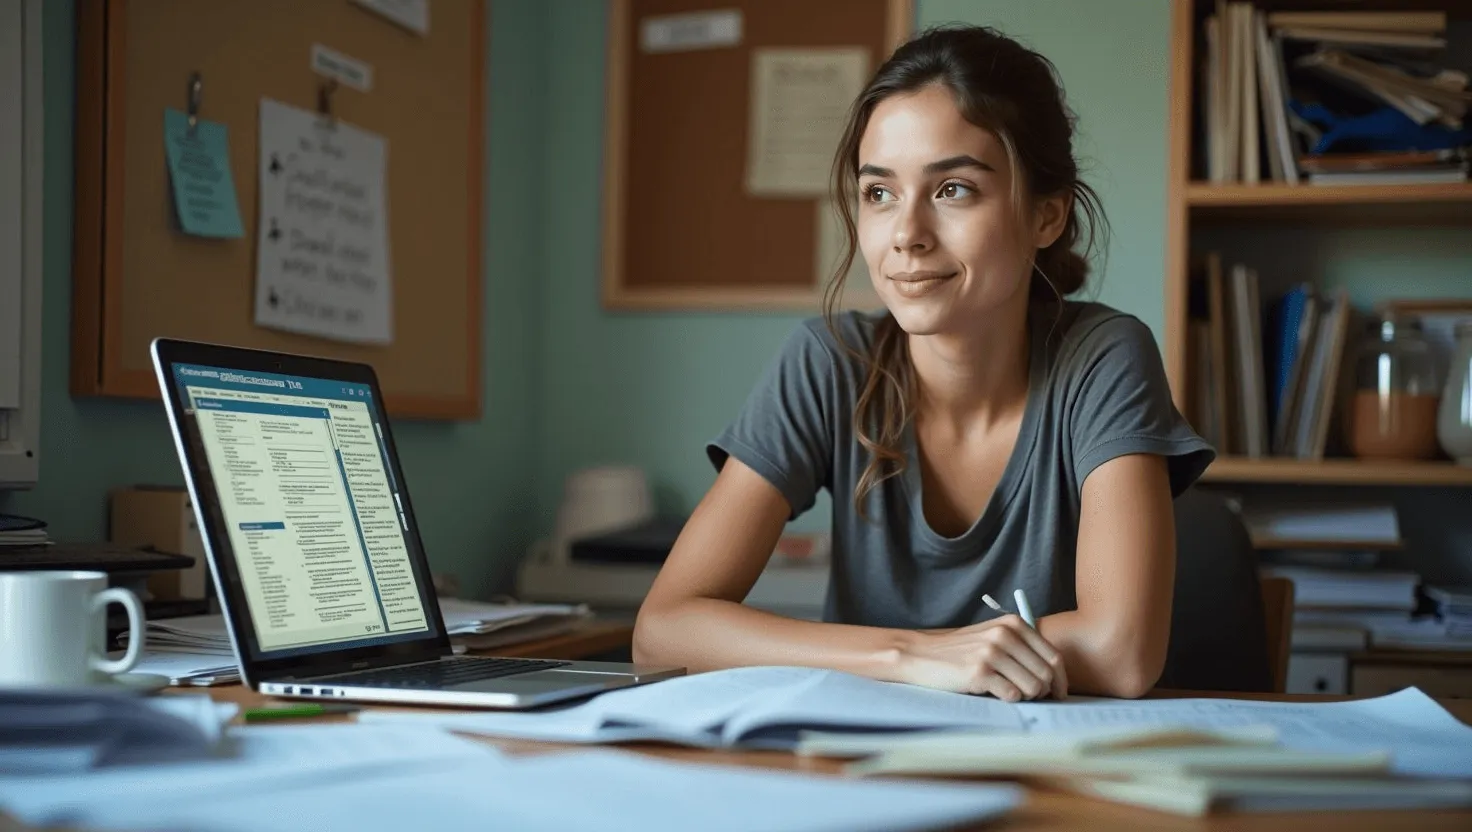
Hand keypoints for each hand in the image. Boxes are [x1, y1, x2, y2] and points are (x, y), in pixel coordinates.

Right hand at [896, 615, 1067, 700]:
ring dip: (1025, 697)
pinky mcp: (979, 672)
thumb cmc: (961, 651)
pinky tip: (993, 693)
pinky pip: (1012, 696)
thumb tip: (1055, 677)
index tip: (1058, 693)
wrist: (921, 654)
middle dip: (1043, 692)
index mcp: (1013, 624)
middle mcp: (1005, 635)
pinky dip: (1008, 700)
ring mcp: (992, 653)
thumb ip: (1022, 647)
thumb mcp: (992, 636)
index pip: (1053, 656)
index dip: (1061, 680)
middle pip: (1046, 674)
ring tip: (1008, 692)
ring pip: (1033, 687)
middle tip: (1029, 697)